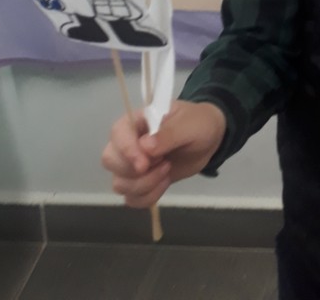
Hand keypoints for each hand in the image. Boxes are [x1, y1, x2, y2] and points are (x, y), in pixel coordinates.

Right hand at [102, 99, 226, 207]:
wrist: (208, 139)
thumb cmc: (198, 123)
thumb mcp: (190, 124)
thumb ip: (169, 134)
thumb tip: (145, 147)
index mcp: (137, 120)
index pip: (118, 133)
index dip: (126, 150)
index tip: (144, 164)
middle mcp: (129, 142)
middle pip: (111, 160)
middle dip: (134, 171)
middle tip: (163, 164)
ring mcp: (132, 164)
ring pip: (119, 183)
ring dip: (144, 184)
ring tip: (168, 170)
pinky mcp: (141, 182)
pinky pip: (131, 198)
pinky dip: (147, 197)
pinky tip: (165, 183)